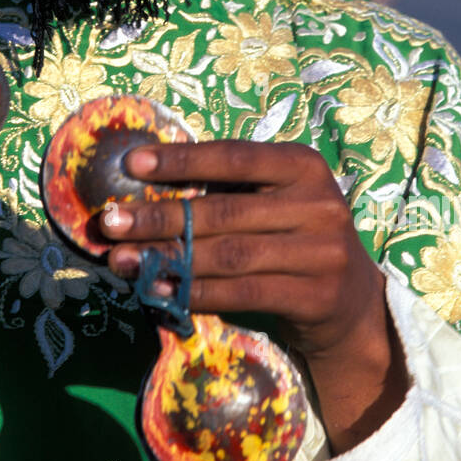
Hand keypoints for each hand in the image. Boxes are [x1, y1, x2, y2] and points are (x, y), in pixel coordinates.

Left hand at [99, 139, 408, 452]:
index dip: (182, 161)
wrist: (350, 303)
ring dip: (168, 258)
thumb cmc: (293, 238)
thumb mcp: (274, 201)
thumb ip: (228, 191)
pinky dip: (195, 292)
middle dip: (160, 216)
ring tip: (123, 260)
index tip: (132, 164)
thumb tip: (145, 187)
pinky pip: (242, 292)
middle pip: (223, 211)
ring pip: (228, 254)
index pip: (234, 157)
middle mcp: (318, 204)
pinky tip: (160, 289)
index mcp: (303, 166)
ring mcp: (320, 252)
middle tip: (110, 222)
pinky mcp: (314, 295)